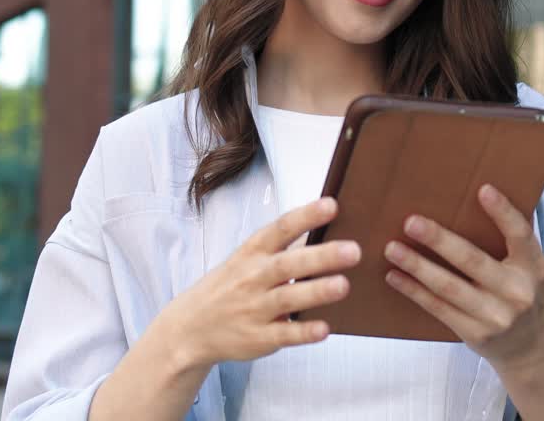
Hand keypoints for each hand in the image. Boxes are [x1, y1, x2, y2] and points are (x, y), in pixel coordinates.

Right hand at [153, 197, 361, 369]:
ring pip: (287, 298)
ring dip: (315, 291)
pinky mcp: (258, 338)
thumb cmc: (229, 286)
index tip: (332, 205)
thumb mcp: (248, 259)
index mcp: (252, 252)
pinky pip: (283, 335)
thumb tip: (324, 227)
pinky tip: (324, 329)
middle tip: (353, 250)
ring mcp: (255, 309)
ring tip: (343, 285)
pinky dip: (303, 332)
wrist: (190, 327)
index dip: (306, 216)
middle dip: (320, 257)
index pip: (280, 229)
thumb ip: (284, 247)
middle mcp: (253, 278)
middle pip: (288, 264)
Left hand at [382, 184, 543, 370]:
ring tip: (392, 248)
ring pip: (449, 287)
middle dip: (439, 241)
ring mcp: (496, 316)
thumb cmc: (520, 292)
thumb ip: (511, 238)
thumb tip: (481, 192)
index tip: (483, 189)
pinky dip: (414, 291)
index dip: (503, 213)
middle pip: (473, 261)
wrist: (528, 346)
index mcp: (533, 266)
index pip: (520, 235)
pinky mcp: (475, 333)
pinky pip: (438, 308)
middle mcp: (517, 292)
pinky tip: (394, 276)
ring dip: (417, 266)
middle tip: (411, 222)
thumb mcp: (528, 267)